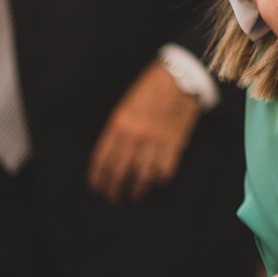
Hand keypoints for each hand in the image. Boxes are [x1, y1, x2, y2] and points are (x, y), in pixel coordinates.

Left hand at [88, 61, 198, 201]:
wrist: (180, 78)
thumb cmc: (150, 89)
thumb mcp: (125, 106)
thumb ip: (117, 130)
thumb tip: (111, 157)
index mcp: (119, 124)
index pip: (103, 159)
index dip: (99, 177)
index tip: (98, 187)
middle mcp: (135, 135)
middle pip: (120, 172)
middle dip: (114, 189)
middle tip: (113, 198)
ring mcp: (156, 141)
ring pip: (143, 176)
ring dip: (137, 190)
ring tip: (135, 195)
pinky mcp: (175, 143)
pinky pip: (165, 170)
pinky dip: (160, 179)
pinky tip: (157, 180)